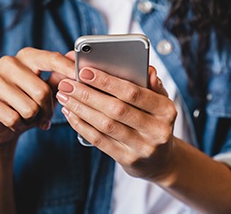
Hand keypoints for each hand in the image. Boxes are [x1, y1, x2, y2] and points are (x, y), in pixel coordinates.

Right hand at [0, 48, 74, 145]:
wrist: (2, 125)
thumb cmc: (30, 102)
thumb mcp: (49, 89)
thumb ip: (61, 76)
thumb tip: (75, 58)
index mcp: (27, 56)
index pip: (51, 59)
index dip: (68, 69)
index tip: (80, 77)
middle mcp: (9, 63)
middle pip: (42, 90)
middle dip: (48, 109)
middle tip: (46, 116)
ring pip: (29, 107)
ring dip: (33, 119)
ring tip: (28, 117)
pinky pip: (13, 118)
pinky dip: (19, 125)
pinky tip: (15, 122)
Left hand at [56, 66, 176, 182]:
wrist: (161, 160)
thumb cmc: (155, 121)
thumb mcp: (160, 102)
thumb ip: (153, 85)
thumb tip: (148, 70)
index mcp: (166, 110)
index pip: (133, 92)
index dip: (107, 82)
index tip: (84, 72)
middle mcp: (157, 130)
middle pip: (116, 109)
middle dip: (87, 94)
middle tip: (67, 84)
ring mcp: (142, 148)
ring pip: (105, 125)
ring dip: (81, 109)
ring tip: (64, 97)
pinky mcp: (128, 160)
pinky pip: (100, 141)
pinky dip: (82, 126)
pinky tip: (70, 114)